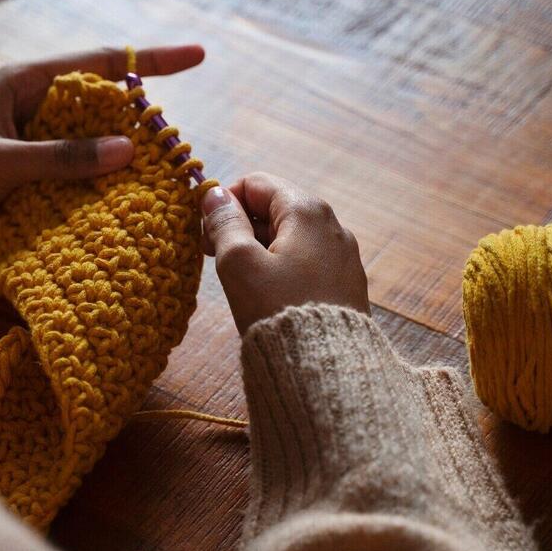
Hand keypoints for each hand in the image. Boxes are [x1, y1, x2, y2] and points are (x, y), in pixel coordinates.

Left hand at [0, 45, 205, 257]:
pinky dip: (102, 183)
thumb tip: (128, 149)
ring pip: (95, 141)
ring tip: (162, 176)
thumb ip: (62, 157)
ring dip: (123, 156)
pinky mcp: (35, 173)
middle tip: (175, 146)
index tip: (197, 56)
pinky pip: (80, 171)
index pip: (99, 62)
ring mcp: (36, 141)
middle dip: (140, 119)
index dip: (150, 59)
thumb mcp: (0, 164)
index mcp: (24, 82)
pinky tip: (128, 199)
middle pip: (104, 102)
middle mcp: (36, 105)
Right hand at [202, 172, 368, 333]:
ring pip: (289, 237)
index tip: (206, 234)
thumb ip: (225, 223)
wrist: (326, 367)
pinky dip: (280, 267)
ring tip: (240, 281)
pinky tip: (267, 294)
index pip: (256, 183)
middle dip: (240, 227)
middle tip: (215, 258)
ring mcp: (343, 255)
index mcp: (307, 210)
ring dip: (258, 249)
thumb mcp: (240, 263)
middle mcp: (332, 225)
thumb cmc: (278, 310)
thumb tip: (214, 194)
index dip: (224, 202)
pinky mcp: (346, 283)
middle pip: (274, 208)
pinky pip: (306, 261)